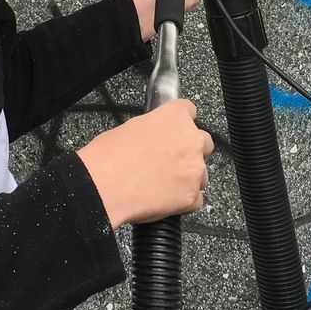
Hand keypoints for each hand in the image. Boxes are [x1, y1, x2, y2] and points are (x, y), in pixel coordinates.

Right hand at [77, 99, 212, 228]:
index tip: (176, 129)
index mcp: (176, 118)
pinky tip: (165, 197)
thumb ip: (154, 129)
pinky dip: (184, 199)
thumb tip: (155, 138)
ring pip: (201, 173)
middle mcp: (191, 141)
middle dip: (191, 150)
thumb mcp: (131, 127)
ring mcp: (194, 170)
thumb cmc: (111, 155)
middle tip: (170, 159)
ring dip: (188, 176)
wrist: (106, 185)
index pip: (190, 110)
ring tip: (163, 182)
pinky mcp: (191, 196)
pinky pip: (196, 198)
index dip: (181, 121)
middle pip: (204, 142)